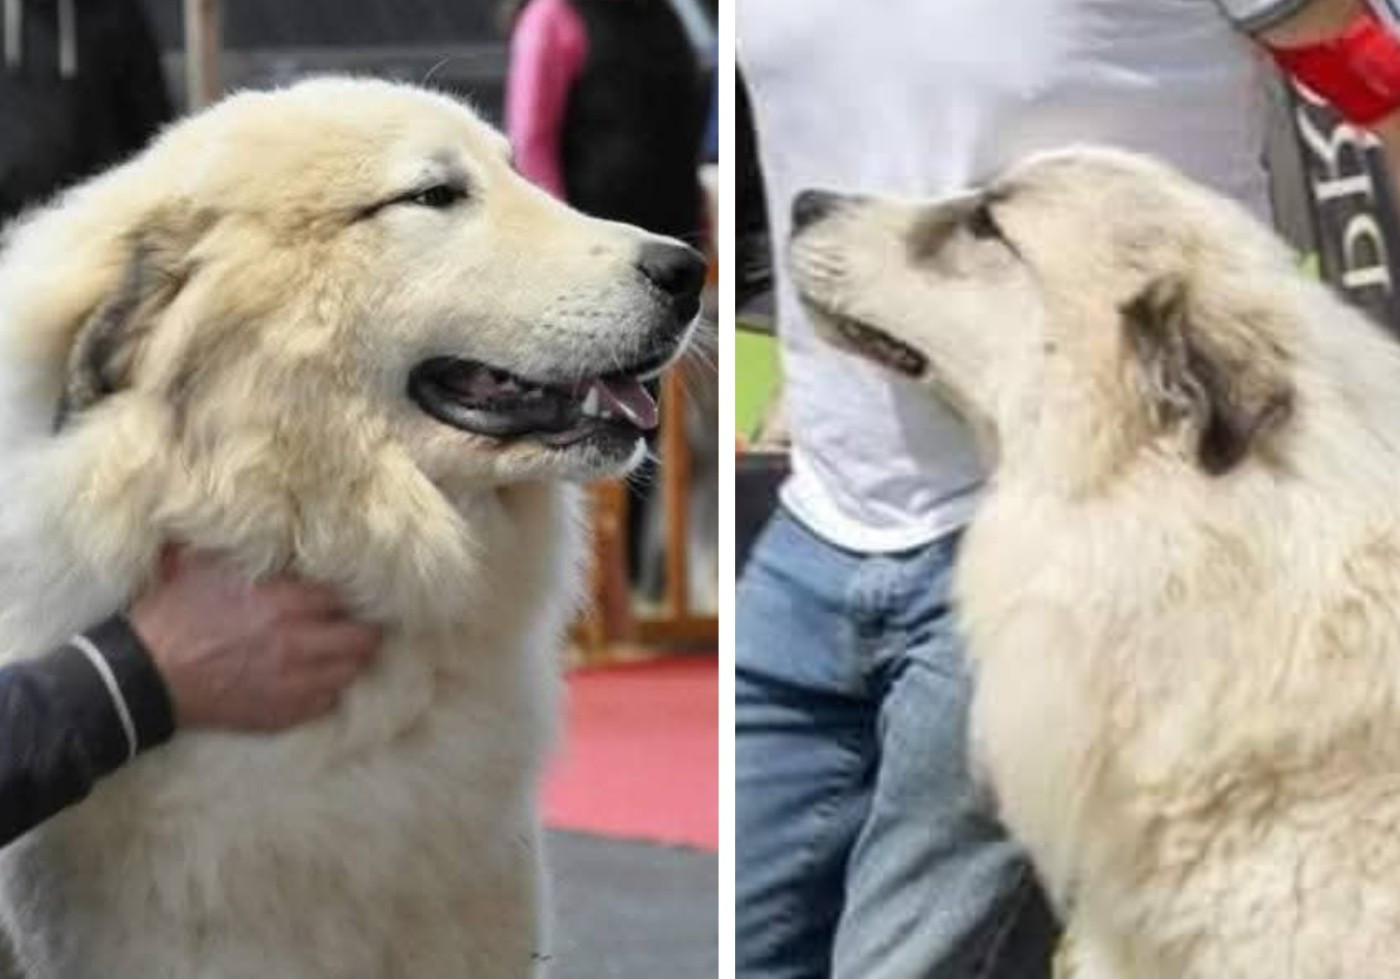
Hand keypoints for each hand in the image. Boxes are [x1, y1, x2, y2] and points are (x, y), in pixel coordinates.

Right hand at [127, 548, 380, 730]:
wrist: (144, 675)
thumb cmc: (172, 614)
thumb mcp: (201, 564)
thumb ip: (239, 546)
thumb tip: (257, 520)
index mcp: (285, 601)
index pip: (345, 596)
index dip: (347, 595)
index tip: (346, 593)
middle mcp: (300, 642)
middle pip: (364, 638)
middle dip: (363, 629)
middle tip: (353, 623)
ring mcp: (295, 683)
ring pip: (351, 671)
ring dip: (348, 660)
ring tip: (337, 651)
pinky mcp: (283, 713)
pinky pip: (326, 702)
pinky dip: (326, 689)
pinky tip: (313, 678)